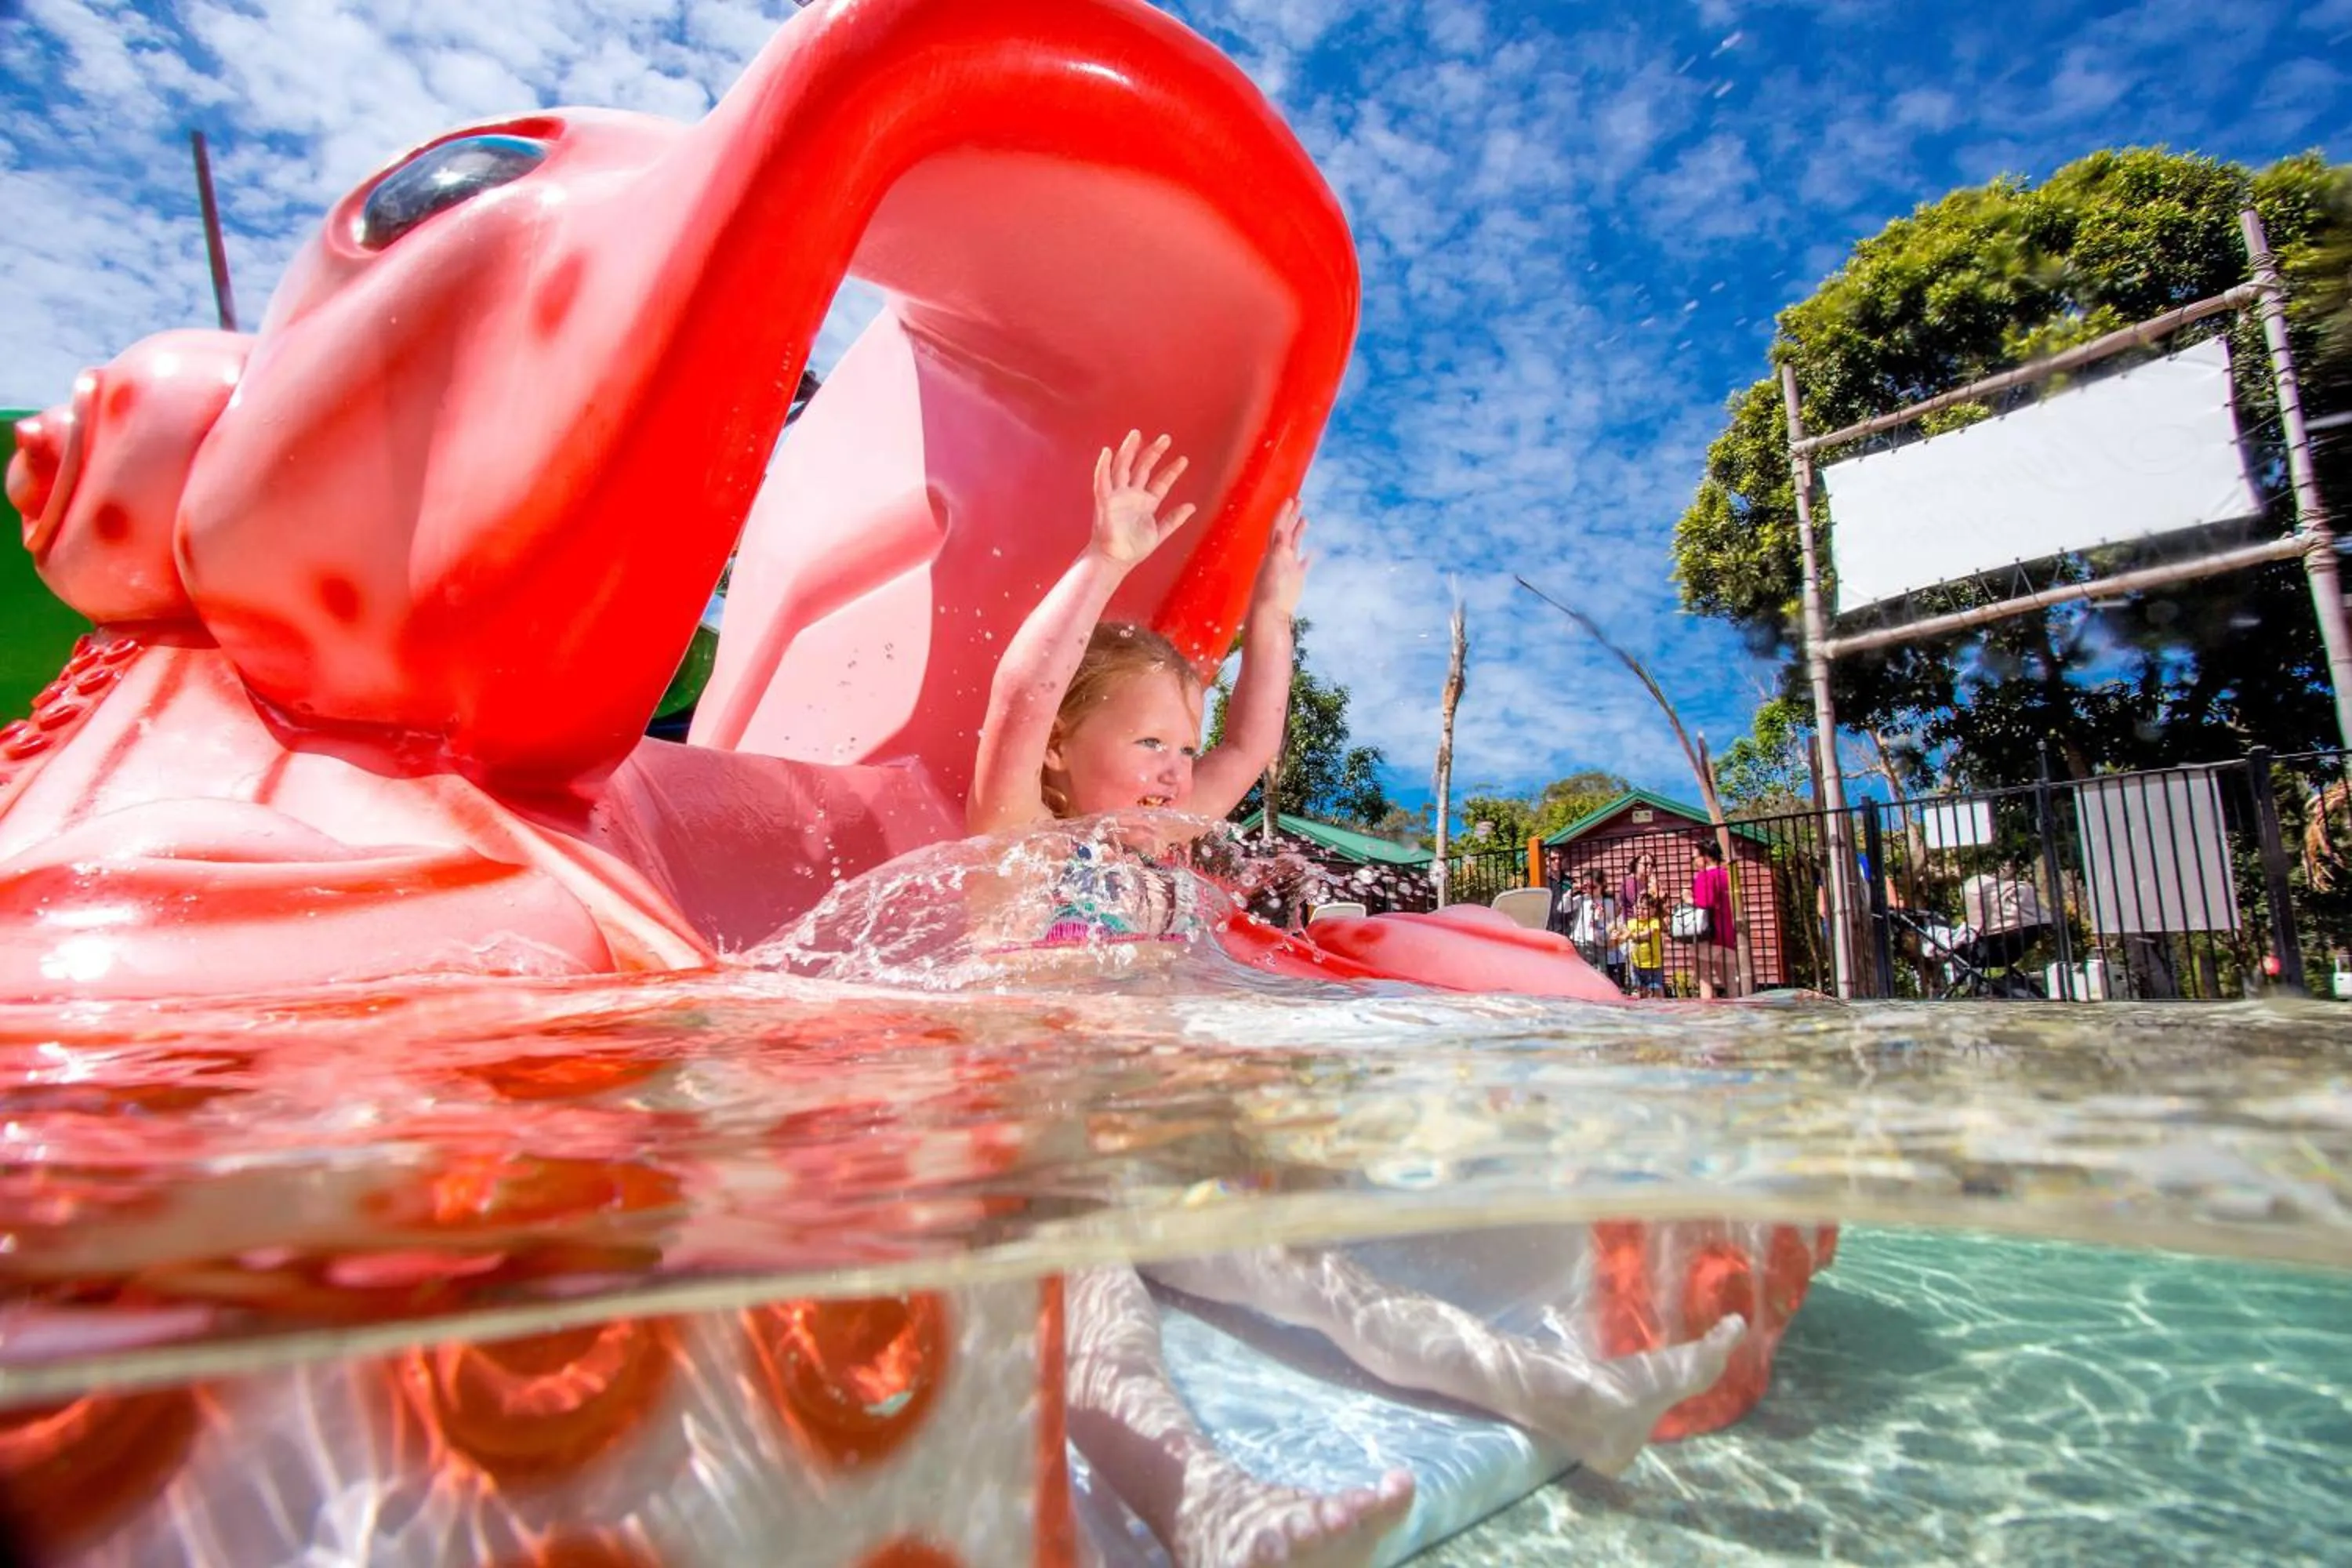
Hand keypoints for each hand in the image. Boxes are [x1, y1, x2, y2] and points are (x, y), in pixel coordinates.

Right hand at [1092, 430, 1195, 564]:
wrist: (1114, 561)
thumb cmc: (1132, 549)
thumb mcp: (1159, 533)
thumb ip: (1174, 519)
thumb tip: (1192, 506)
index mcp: (1145, 503)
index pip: (1161, 482)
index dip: (1172, 470)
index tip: (1183, 459)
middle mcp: (1131, 496)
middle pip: (1142, 468)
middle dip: (1153, 452)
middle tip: (1166, 438)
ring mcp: (1118, 497)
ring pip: (1122, 468)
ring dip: (1128, 451)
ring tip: (1136, 434)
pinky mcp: (1105, 502)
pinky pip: (1102, 481)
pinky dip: (1102, 466)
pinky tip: (1106, 452)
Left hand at [1249, 497, 1309, 617]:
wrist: (1271, 613)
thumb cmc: (1270, 593)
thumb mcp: (1274, 567)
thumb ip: (1278, 549)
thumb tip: (1281, 531)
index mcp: (1273, 552)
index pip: (1278, 527)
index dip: (1284, 513)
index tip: (1290, 499)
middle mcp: (1280, 556)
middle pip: (1286, 531)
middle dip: (1291, 515)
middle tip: (1299, 500)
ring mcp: (1288, 567)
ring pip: (1294, 544)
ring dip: (1298, 531)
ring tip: (1304, 519)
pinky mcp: (1296, 579)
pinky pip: (1303, 564)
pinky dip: (1308, 556)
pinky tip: (1313, 551)